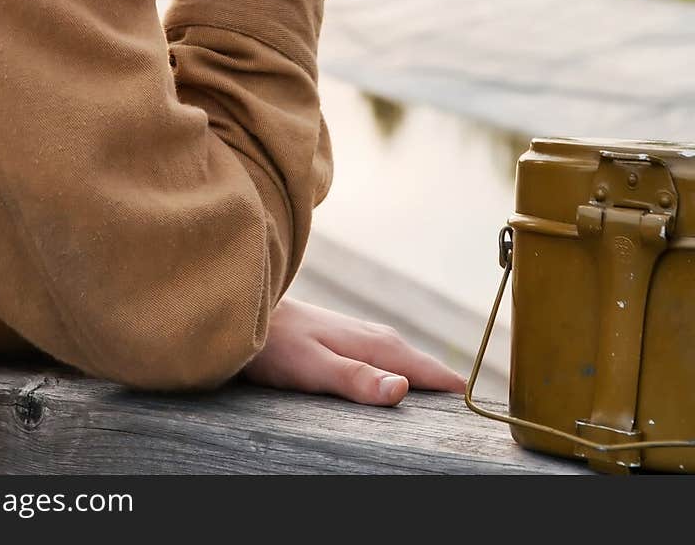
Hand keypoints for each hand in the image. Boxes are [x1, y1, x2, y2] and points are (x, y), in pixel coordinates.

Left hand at [240, 297, 466, 405]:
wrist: (247, 312)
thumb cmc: (276, 344)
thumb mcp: (314, 368)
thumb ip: (357, 379)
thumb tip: (404, 390)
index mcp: (376, 345)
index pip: (429, 372)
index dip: (457, 392)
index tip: (484, 413)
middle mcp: (376, 337)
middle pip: (424, 367)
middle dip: (449, 389)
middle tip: (477, 419)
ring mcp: (364, 336)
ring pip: (408, 362)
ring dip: (429, 381)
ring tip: (452, 407)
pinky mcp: (351, 341)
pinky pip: (391, 360)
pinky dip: (407, 374)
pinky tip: (405, 388)